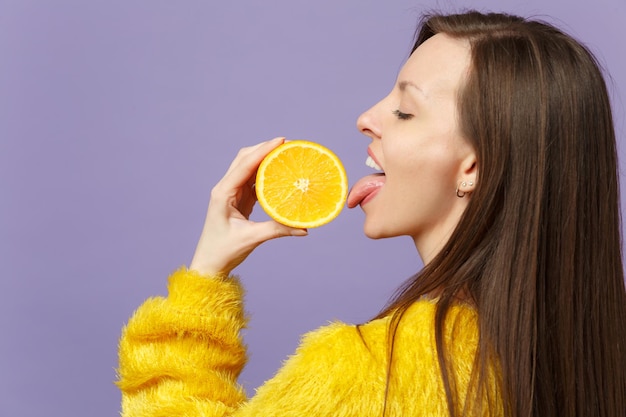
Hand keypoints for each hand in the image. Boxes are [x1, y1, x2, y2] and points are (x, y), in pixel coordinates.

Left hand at [189, 137, 307, 275]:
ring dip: (265, 159)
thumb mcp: (251, 238)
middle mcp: (225, 189)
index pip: (245, 164)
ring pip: (248, 168)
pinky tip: (279, 174)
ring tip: (285, 155)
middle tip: (287, 145)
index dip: (263, 150)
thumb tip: (303, 228)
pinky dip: (265, 175)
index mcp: (223, 193)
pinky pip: (252, 181)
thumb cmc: (223, 251)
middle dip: (264, 148)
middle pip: (245, 159)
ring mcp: (231, 193)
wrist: (210, 264)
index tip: (281, 141)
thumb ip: (277, 230)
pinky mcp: (238, 200)